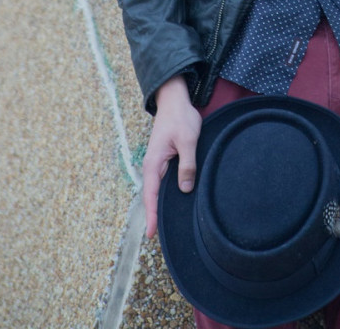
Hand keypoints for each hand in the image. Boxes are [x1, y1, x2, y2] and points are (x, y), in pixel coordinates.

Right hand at [142, 75, 202, 237]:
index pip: (151, 195)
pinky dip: (164, 195)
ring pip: (157, 190)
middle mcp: (152, 166)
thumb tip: (184, 190)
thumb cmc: (180, 118)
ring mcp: (157, 164)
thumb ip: (187, 165)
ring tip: (165, 227)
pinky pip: (163, 182)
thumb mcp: (188, 140)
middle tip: (157, 238)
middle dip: (154, 216)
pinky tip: (173, 204)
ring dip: (159, 206)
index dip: (151, 215)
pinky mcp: (164, 161)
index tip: (150, 234)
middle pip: (152, 196)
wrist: (175, 101)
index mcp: (154, 163)